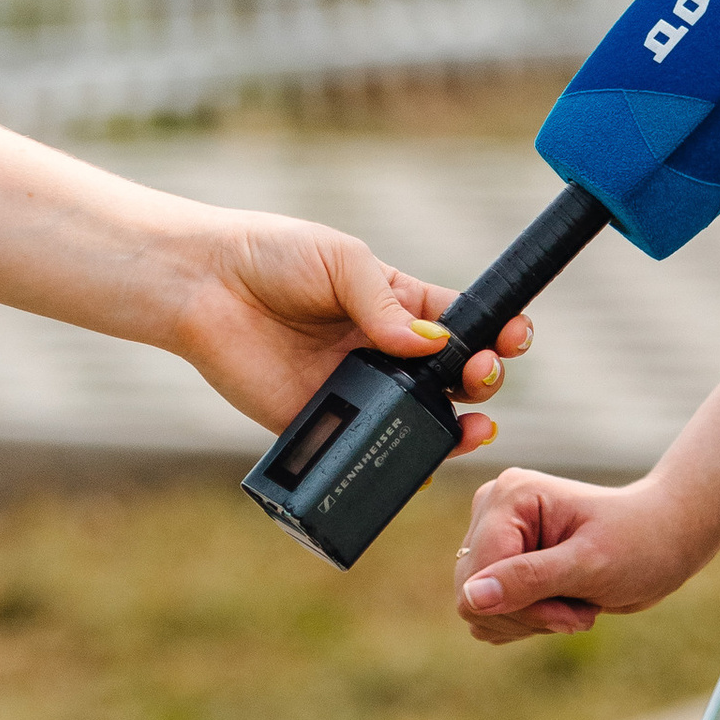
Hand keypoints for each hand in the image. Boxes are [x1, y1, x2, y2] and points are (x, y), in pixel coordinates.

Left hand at [161, 210, 534, 441]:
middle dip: (482, 378)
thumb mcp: (342, 261)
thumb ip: (388, 304)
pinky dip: (401, 463)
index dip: (496, 331)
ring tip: (476, 425)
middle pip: (451, 376)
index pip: (461, 323)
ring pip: (420, 420)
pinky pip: (367, 452)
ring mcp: (354, 391)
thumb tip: (434, 347)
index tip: (516, 335)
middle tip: (481, 374)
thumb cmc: (273, 256)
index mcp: (397, 305)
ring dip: (458, 427)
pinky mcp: (318, 425)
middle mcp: (382, 352)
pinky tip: (424, 460)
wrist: (203, 285)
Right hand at [454, 465, 707, 642]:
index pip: (478, 574)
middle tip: (579, 610)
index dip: (520, 605)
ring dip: (534, 621)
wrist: (664, 542)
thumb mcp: (589, 564)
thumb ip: (528, 580)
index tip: (572, 611)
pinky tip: (564, 604)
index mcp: (509, 497)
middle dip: (531, 614)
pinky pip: (493, 617)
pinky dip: (531, 623)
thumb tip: (471, 597)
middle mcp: (493, 513)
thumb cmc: (639, 541)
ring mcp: (498, 542)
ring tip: (577, 602)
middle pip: (474, 596)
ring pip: (481, 611)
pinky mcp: (504, 567)